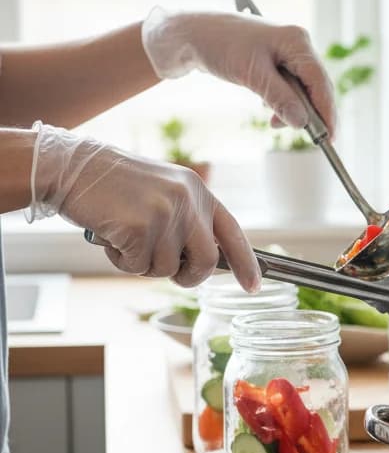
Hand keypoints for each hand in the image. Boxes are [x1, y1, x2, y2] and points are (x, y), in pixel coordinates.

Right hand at [29, 125, 259, 289]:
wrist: (70, 166)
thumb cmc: (113, 185)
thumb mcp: (163, 191)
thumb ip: (187, 219)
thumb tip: (207, 259)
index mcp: (198, 191)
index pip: (233, 233)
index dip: (245, 263)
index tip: (253, 286)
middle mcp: (188, 200)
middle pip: (207, 261)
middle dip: (189, 276)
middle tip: (171, 274)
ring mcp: (165, 214)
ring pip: (167, 268)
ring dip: (143, 263)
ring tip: (124, 235)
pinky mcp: (140, 228)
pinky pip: (138, 267)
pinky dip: (121, 260)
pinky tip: (109, 234)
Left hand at [141, 8, 335, 136]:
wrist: (189, 33)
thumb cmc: (219, 45)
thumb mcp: (251, 75)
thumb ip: (280, 99)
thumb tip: (301, 123)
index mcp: (296, 41)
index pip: (320, 80)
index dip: (327, 110)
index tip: (330, 137)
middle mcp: (296, 44)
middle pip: (316, 85)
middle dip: (313, 113)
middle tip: (314, 140)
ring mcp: (286, 52)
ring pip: (303, 88)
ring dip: (294, 109)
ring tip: (276, 123)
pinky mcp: (275, 60)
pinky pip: (289, 86)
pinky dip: (283, 102)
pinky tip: (270, 110)